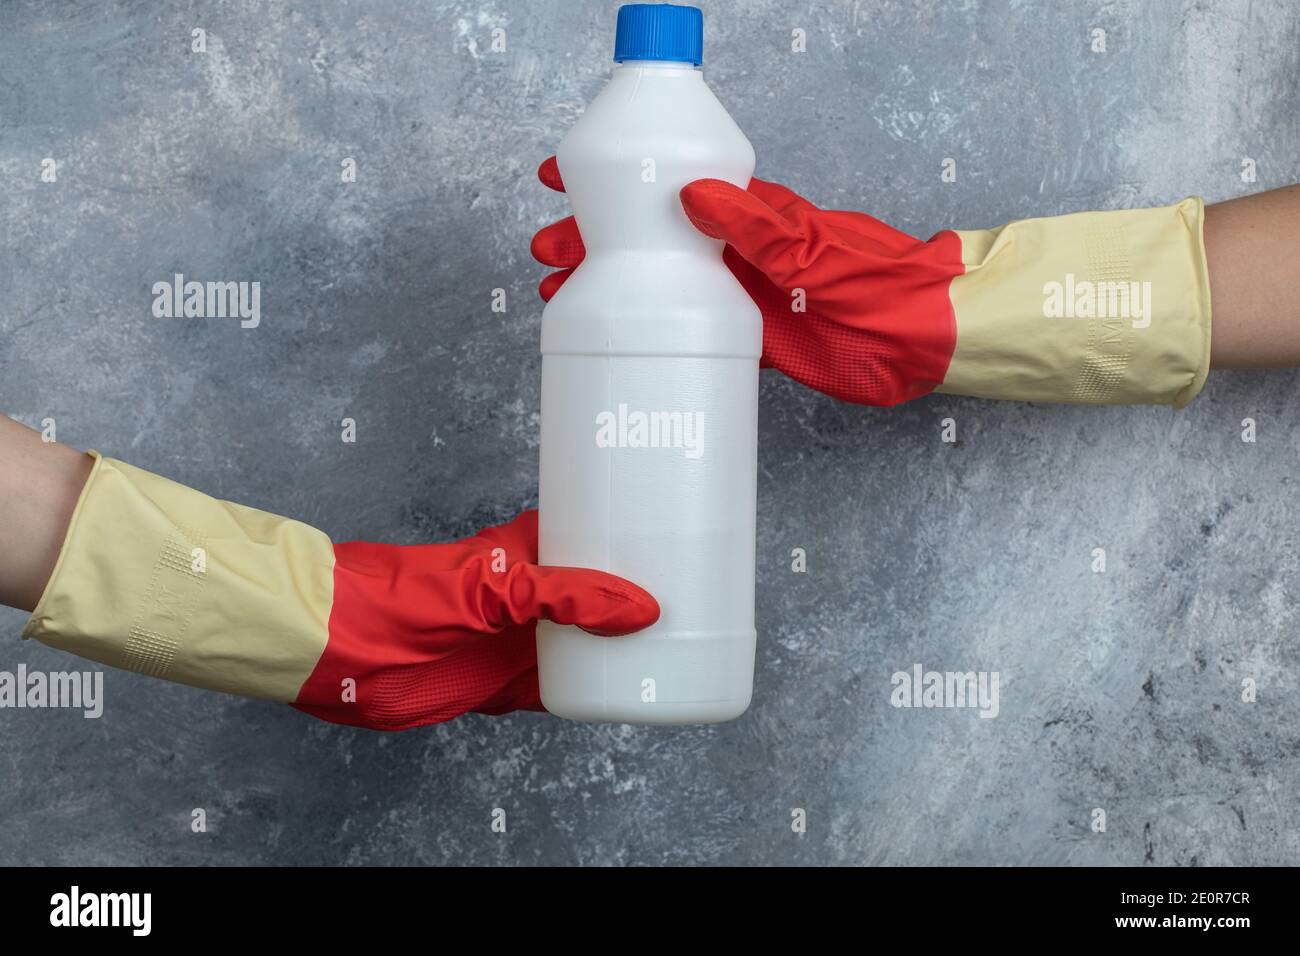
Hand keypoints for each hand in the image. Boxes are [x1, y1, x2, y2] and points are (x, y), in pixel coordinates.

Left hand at [293, 509, 658, 729]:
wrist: (345, 654)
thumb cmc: (406, 599)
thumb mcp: (495, 586)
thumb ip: (565, 594)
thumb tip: (641, 609)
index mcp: (529, 553)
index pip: (595, 533)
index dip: (635, 534)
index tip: (684, 536)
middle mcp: (533, 595)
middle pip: (602, 594)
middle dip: (643, 596)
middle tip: (703, 598)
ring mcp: (524, 640)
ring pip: (591, 642)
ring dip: (626, 646)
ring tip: (686, 644)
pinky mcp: (512, 685)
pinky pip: (568, 687)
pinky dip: (599, 690)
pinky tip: (633, 691)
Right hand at [531, 156, 964, 406]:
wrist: (926, 341)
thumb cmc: (886, 287)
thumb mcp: (820, 253)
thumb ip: (762, 228)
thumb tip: (695, 193)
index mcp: (754, 216)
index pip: (669, 186)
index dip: (616, 176)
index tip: (565, 173)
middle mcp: (738, 249)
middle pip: (648, 233)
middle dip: (593, 235)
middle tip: (547, 248)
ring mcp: (739, 292)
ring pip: (656, 278)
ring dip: (607, 280)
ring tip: (558, 289)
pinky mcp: (746, 335)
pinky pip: (681, 323)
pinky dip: (642, 322)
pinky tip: (614, 328)